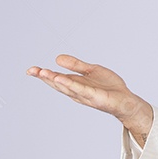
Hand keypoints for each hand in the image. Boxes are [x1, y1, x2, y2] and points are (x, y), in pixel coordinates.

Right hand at [26, 54, 150, 124]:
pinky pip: (81, 89)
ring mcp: (85, 95)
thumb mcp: (91, 70)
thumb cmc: (109, 87)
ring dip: (54, 80)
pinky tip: (60, 78)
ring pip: (67, 87)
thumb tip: (57, 58)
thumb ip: (76, 65)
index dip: (44, 74)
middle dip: (45, 77)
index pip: (57, 78)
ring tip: (43, 73)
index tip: (31, 69)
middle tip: (32, 71)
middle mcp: (77, 91)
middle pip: (58, 84)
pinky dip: (70, 84)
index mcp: (75, 84)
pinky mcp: (95, 96)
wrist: (126, 100)